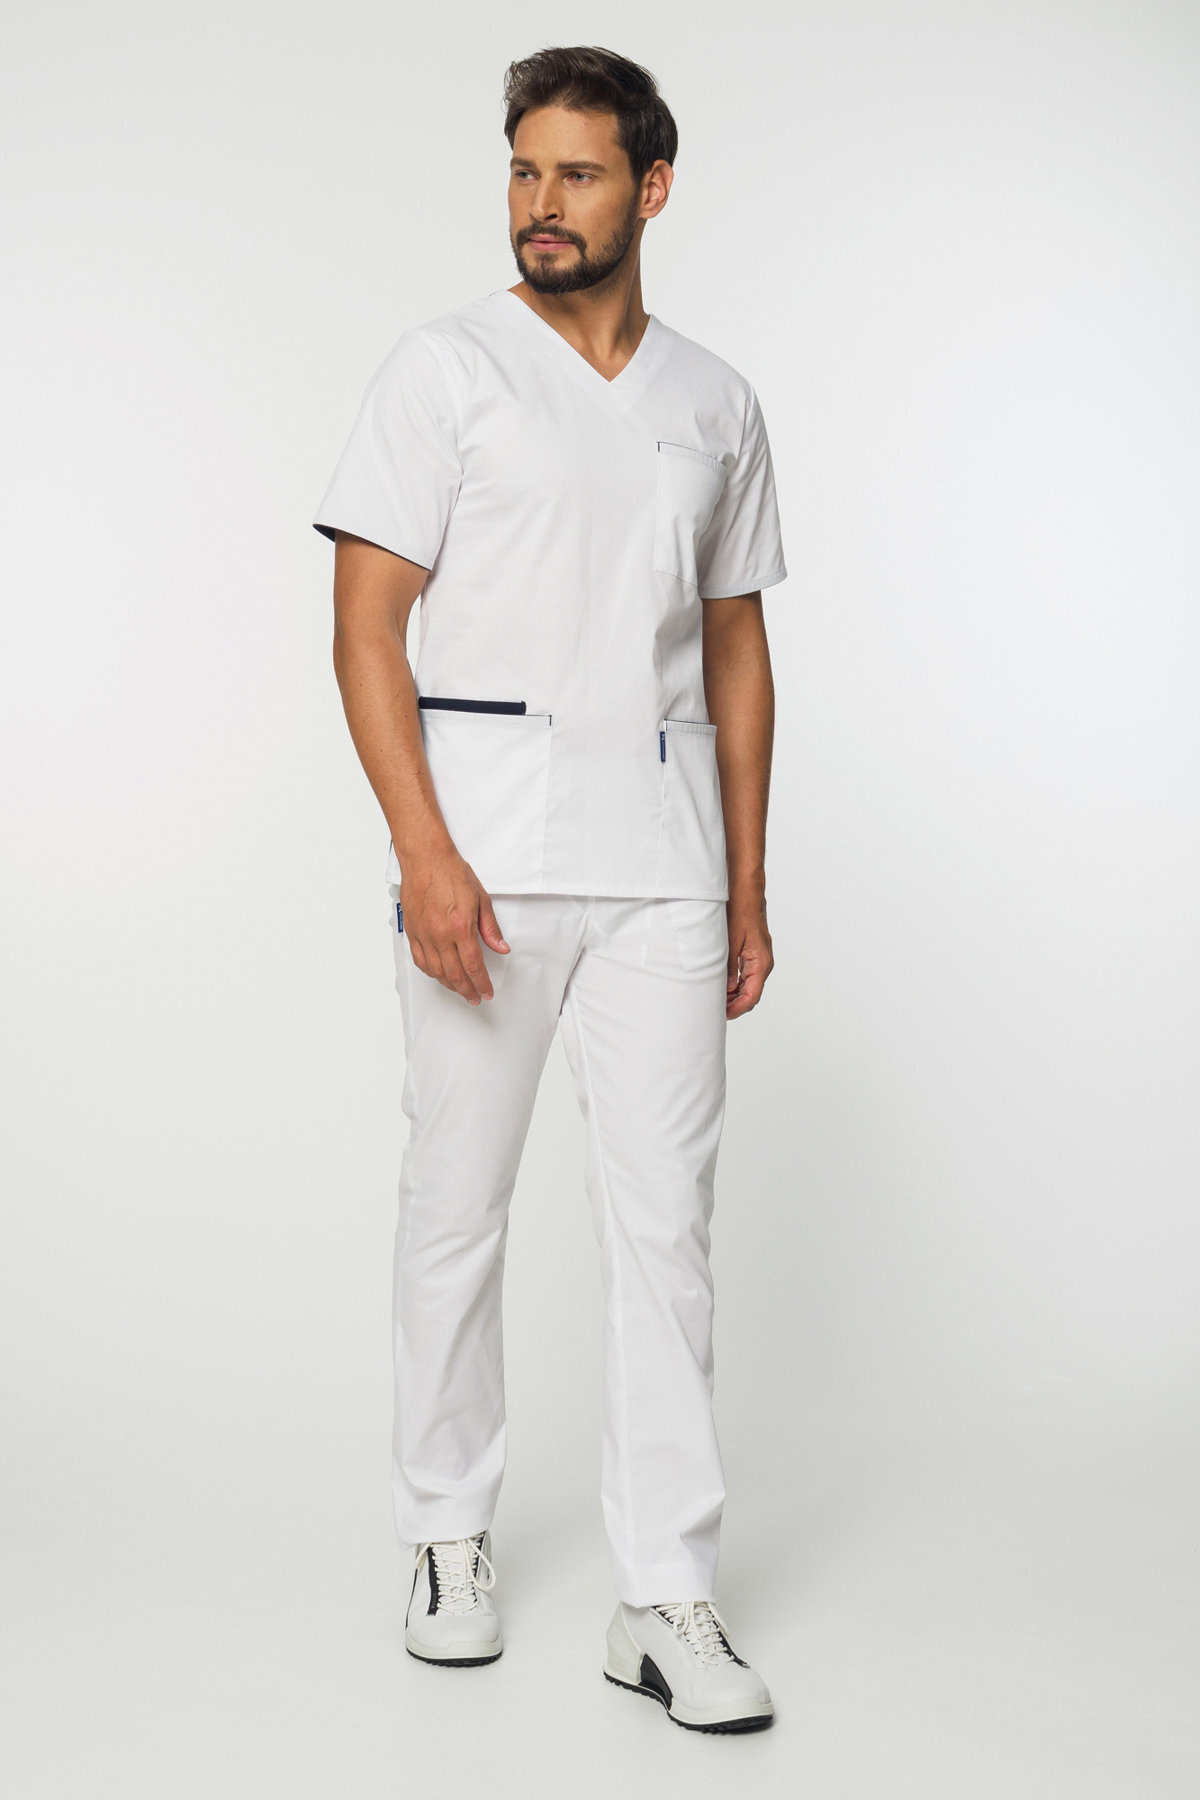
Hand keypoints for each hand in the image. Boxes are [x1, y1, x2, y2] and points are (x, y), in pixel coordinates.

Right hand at [400, 851, 509, 1004]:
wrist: (426, 859)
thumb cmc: (451, 873)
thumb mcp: (481, 899)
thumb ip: (490, 928)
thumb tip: (501, 947)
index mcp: (460, 927)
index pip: (473, 966)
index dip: (482, 983)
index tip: (487, 991)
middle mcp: (440, 935)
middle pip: (454, 974)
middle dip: (467, 990)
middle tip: (475, 997)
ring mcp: (423, 935)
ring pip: (436, 971)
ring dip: (449, 985)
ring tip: (460, 989)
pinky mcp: (412, 931)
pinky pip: (420, 960)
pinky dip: (431, 972)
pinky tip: (438, 975)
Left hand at [726, 892, 773, 1018]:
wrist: (746, 891)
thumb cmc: (740, 911)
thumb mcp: (730, 942)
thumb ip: (728, 968)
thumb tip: (726, 990)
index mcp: (761, 962)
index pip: (752, 996)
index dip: (737, 1009)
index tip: (723, 1015)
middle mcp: (763, 963)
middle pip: (751, 994)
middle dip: (734, 1005)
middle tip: (715, 1010)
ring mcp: (759, 958)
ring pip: (748, 986)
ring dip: (734, 995)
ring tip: (715, 999)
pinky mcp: (753, 953)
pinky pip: (746, 975)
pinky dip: (735, 983)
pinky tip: (721, 985)